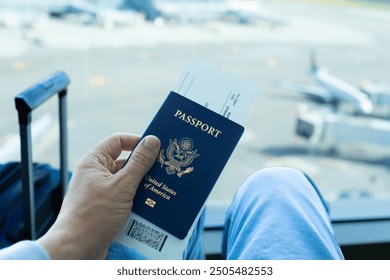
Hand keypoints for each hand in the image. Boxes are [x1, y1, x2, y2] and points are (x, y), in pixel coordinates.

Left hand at [37, 133, 159, 258]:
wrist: (76, 249)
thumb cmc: (93, 216)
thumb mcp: (122, 186)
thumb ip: (139, 163)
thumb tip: (152, 141)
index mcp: (94, 162)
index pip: (117, 141)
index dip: (136, 141)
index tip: (155, 146)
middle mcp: (95, 174)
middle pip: (124, 161)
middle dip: (144, 166)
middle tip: (163, 168)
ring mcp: (100, 191)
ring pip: (126, 181)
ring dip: (142, 184)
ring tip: (160, 187)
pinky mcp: (105, 207)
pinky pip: (124, 196)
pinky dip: (137, 198)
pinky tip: (151, 203)